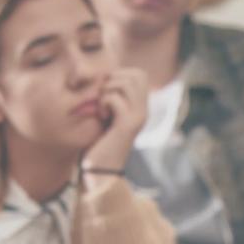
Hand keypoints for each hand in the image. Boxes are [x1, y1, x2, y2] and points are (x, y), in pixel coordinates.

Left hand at [80, 68, 149, 182]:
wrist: (100, 169)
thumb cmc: (98, 141)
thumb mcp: (106, 113)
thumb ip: (111, 94)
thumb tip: (105, 73)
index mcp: (141, 107)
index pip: (139, 74)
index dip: (120, 74)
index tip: (106, 90)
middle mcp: (144, 111)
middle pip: (135, 75)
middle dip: (114, 79)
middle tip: (103, 97)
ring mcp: (138, 118)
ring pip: (125, 83)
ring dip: (107, 90)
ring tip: (101, 107)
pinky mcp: (128, 125)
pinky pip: (115, 98)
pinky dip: (103, 102)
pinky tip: (100, 116)